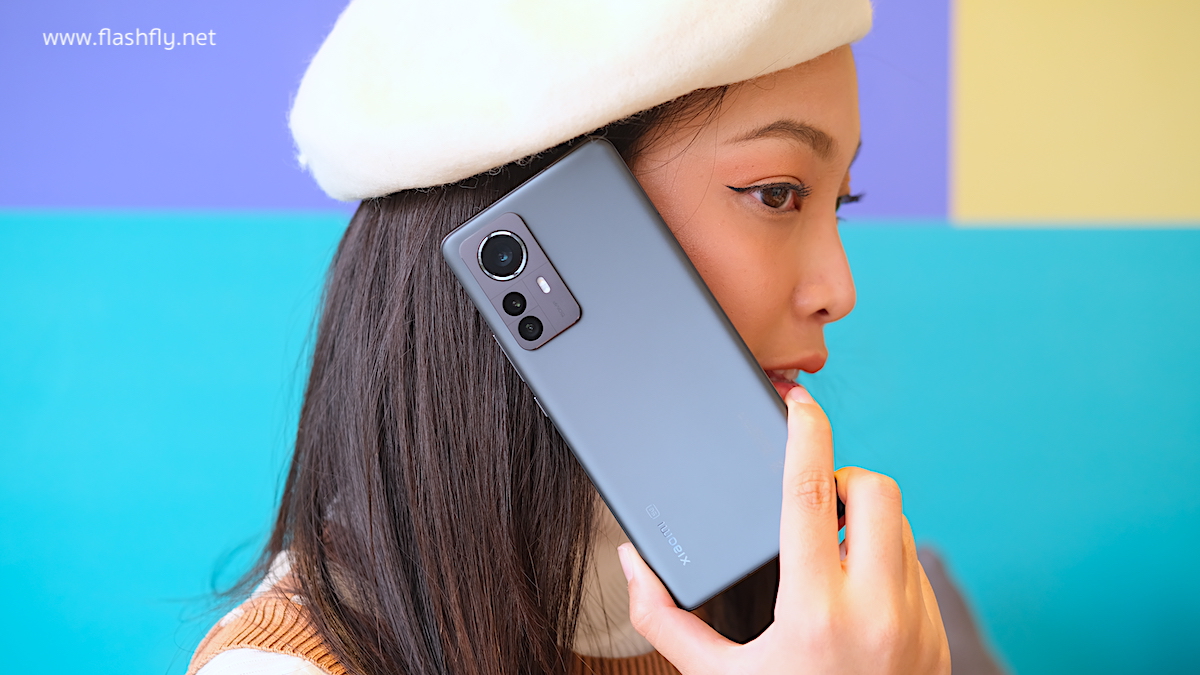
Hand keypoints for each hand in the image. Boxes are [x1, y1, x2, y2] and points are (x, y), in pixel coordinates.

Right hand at [617, 385, 949, 673]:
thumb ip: (665, 621)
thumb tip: (632, 566)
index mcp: (814, 611)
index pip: (810, 491)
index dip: (804, 433)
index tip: (799, 401)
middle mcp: (875, 609)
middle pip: (875, 490)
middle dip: (843, 478)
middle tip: (812, 504)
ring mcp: (916, 622)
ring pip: (900, 525)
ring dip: (864, 521)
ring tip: (827, 554)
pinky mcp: (936, 636)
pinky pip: (916, 566)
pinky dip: (884, 559)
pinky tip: (853, 590)